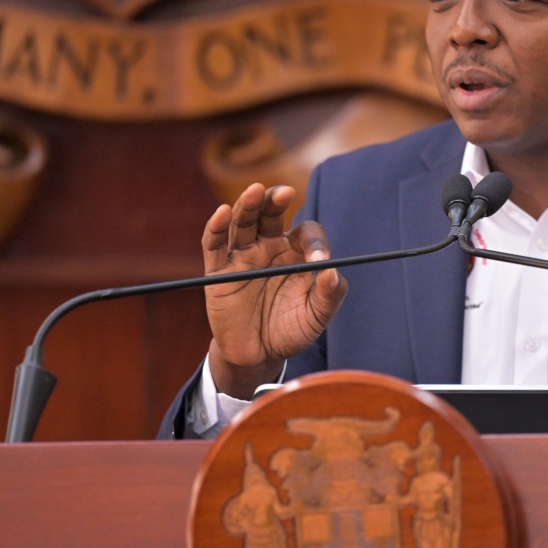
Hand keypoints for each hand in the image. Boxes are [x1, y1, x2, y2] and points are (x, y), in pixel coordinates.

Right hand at [202, 183, 347, 397]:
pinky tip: (223, 212)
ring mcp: (242, 256)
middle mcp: (268, 247)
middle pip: (270, 214)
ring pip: (243, 222)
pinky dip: (216, 227)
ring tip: (256, 191)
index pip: (305, 234)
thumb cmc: (290, 331)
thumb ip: (328, 295)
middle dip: (276, 200)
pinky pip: (215, 244)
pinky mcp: (219, 271)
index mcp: (295, 254)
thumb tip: (332, 272)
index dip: (314, 244)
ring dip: (248, 205)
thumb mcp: (316, 317)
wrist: (258, 356)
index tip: (319, 261)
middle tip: (285, 193)